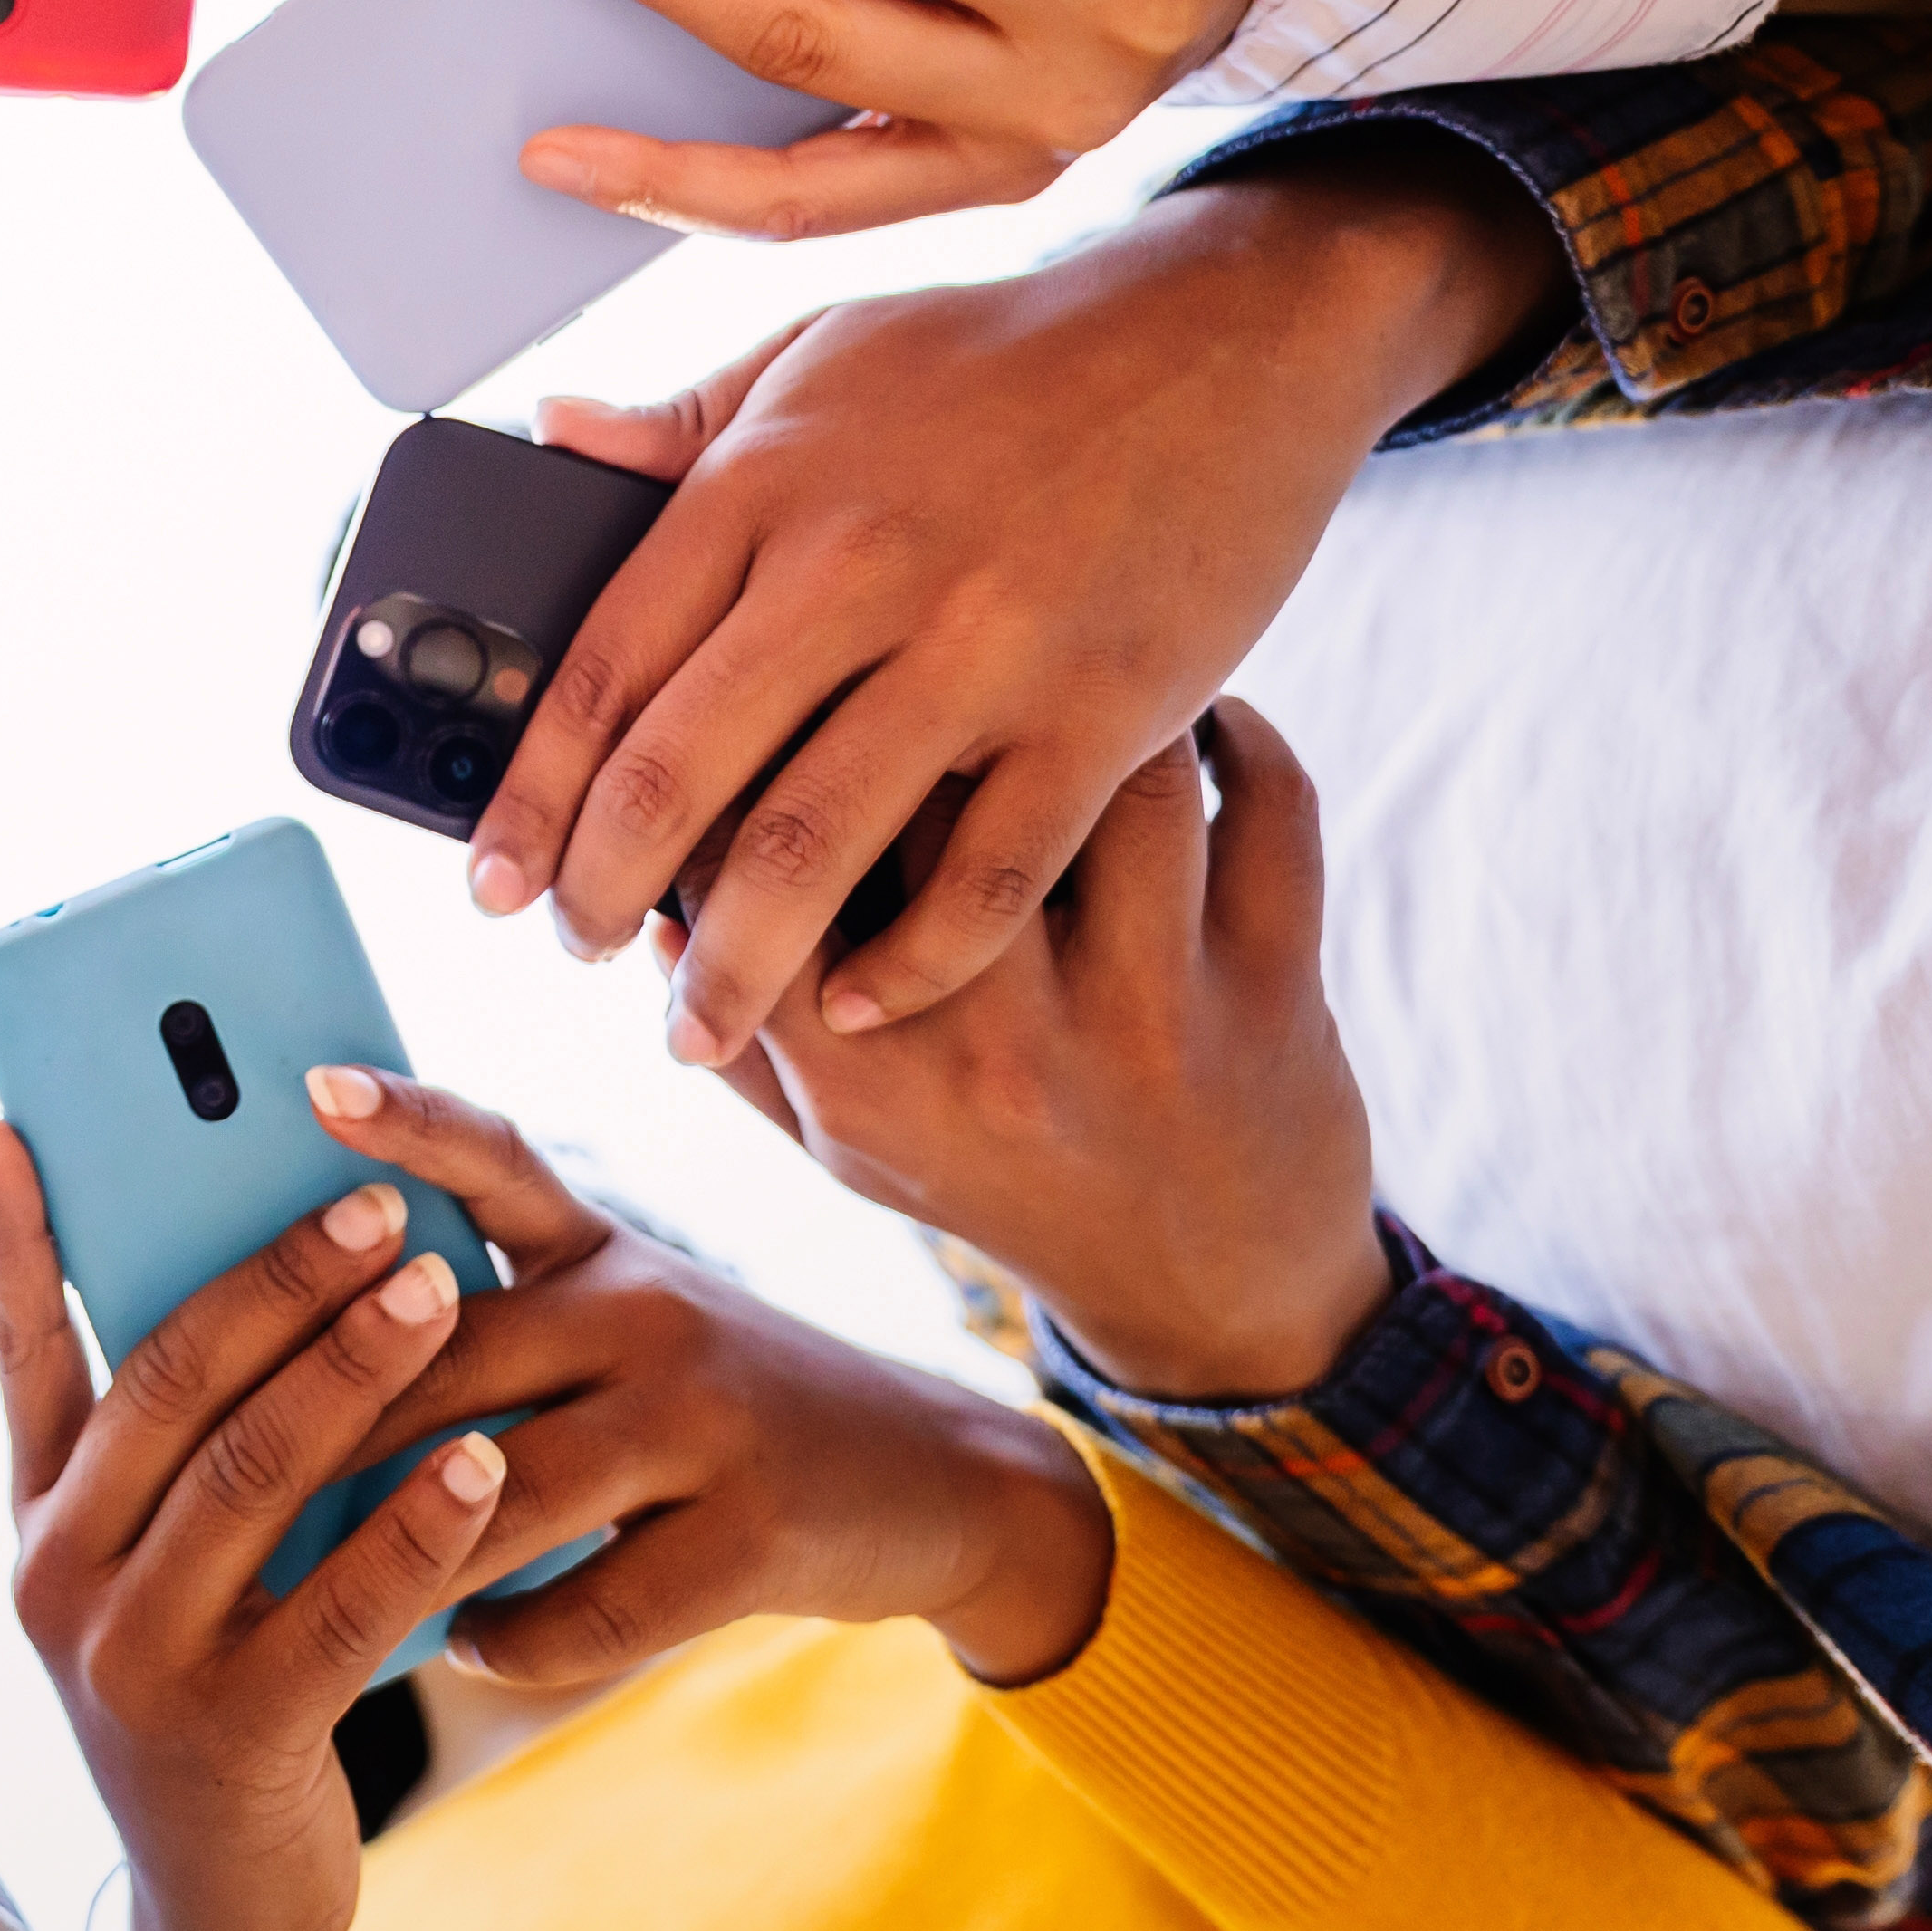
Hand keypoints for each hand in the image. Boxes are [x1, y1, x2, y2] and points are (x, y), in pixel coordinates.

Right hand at [0, 1113, 506, 1930]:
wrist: (225, 1912)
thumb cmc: (221, 1696)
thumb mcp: (161, 1571)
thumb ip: (183, 1451)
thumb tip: (257, 1282)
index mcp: (39, 1518)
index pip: (18, 1348)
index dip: (14, 1231)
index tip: (11, 1112)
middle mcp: (58, 1575)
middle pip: (164, 1383)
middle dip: (271, 1274)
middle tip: (369, 1194)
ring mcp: (134, 1657)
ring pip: (251, 1472)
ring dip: (354, 1367)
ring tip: (436, 1282)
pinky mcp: (229, 1731)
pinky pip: (337, 1600)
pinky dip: (416, 1520)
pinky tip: (484, 1460)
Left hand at [306, 1066, 1110, 1689]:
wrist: (933, 1478)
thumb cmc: (725, 1401)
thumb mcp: (630, 1317)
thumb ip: (501, 1318)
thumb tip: (307, 1359)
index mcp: (602, 1248)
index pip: (493, 1161)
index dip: (404, 1120)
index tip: (313, 1085)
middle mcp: (647, 1310)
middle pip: (445, 1359)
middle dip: (320, 1427)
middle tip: (214, 1487)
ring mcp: (704, 1420)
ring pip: (504, 1489)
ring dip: (403, 1553)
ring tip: (318, 1594)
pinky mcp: (754, 1536)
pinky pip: (594, 1602)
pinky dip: (513, 1637)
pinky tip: (466, 1647)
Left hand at [461, 138, 1565, 1048]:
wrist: (1232, 334)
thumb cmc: (1005, 351)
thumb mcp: (821, 350)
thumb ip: (683, 422)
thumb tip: (548, 435)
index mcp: (767, 483)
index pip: (607, 666)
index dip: (531, 792)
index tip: (490, 879)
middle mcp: (855, 567)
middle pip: (680, 776)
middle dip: (602, 894)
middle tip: (576, 956)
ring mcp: (983, 648)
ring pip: (813, 849)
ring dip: (733, 964)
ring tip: (693, 1025)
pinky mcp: (1101, 711)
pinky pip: (987, 876)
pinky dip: (914, 962)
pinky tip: (859, 1001)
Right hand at [721, 705, 1390, 1403]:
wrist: (1212, 1300)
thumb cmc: (1002, 1190)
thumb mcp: (849, 1144)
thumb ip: (747, 1037)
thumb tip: (655, 903)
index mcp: (873, 1079)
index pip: (764, 869)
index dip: (746, 758)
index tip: (758, 694)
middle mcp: (1002, 1044)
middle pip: (928, 795)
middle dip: (905, 692)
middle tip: (911, 630)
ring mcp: (1151, 1014)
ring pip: (1118, 776)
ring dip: (1094, 700)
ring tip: (1058, 658)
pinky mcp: (1277, 985)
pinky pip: (1269, 804)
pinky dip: (1243, 732)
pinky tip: (1195, 705)